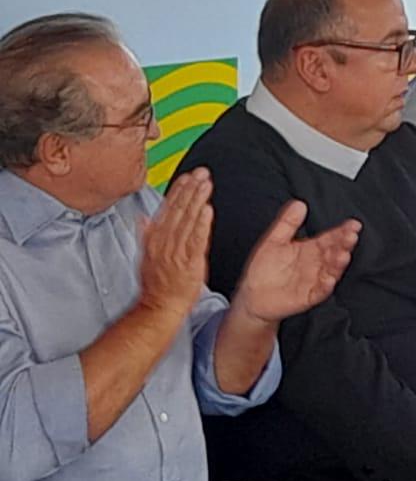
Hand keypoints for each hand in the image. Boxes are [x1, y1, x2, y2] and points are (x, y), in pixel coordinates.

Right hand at [138, 168, 213, 319]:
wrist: (159, 308)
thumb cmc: (157, 285)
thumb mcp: (146, 256)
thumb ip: (146, 234)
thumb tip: (142, 217)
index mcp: (156, 240)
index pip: (167, 210)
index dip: (178, 191)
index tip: (187, 176)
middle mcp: (165, 242)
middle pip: (178, 211)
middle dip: (190, 189)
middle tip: (201, 172)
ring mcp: (177, 251)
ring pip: (188, 220)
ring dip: (197, 200)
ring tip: (206, 184)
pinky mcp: (189, 261)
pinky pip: (196, 239)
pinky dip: (202, 223)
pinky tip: (208, 209)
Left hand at [234, 201, 360, 324]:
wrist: (252, 296)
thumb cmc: (264, 268)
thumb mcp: (274, 240)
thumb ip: (288, 222)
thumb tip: (299, 203)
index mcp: (311, 248)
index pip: (330, 237)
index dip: (342, 231)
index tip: (353, 224)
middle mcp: (316, 263)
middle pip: (334, 252)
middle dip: (344, 244)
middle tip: (351, 236)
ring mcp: (314, 280)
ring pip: (331, 270)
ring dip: (338, 264)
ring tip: (343, 255)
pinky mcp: (308, 296)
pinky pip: (319, 291)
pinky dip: (325, 286)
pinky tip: (329, 279)